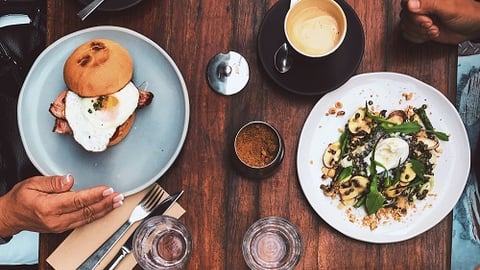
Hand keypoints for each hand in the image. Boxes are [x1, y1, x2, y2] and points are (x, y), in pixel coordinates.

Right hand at [0, 174, 123, 236]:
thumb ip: (53, 182)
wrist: (12, 216)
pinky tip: (106, 209)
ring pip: (87, 218)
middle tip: (118, 195)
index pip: (77, 201)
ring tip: (117, 202)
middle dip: (105, 203)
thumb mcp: (32, 183)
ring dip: (105, 210)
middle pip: (86, 211)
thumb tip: (69, 179)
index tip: (107, 189)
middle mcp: (56, 219)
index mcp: (48, 207)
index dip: (94, 195)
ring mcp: (61, 226)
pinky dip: (97, 215)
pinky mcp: (64, 228)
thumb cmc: (21, 198)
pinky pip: (84, 222)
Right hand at [399, 0, 479, 43]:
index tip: (427, 20)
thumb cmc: (465, 13)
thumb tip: (410, 4)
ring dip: (420, 33)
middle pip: (405, 17)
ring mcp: (418, 16)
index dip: (414, 15)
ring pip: (405, 26)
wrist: (469, 27)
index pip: (406, 3)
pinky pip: (406, 34)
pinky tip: (429, 34)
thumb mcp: (448, 7)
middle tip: (433, 25)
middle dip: (419, 26)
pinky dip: (418, 38)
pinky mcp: (417, 27)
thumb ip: (429, 3)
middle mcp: (420, 4)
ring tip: (434, 30)